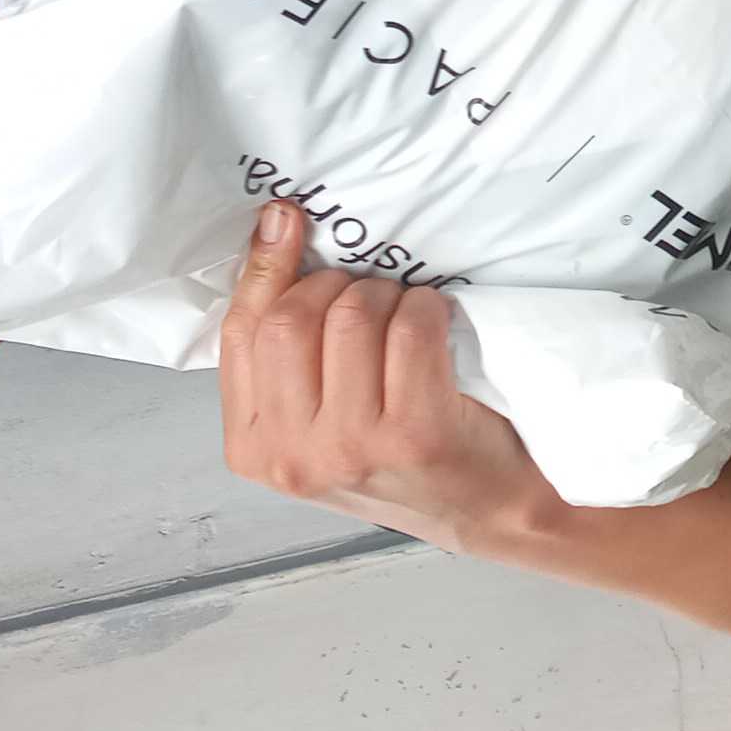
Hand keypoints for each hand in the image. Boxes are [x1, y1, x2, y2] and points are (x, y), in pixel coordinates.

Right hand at [217, 201, 554, 551]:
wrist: (489, 510)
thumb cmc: (402, 453)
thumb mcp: (320, 416)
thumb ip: (286, 352)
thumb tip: (272, 228)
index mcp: (253, 448)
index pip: (241, 335)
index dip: (264, 268)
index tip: (286, 219)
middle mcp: (293, 456)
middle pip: (290, 320)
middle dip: (335, 285)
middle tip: (372, 294)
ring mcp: (352, 448)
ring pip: (350, 317)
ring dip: (386, 296)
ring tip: (405, 314)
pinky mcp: (414, 434)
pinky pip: (409, 330)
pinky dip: (427, 310)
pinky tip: (438, 325)